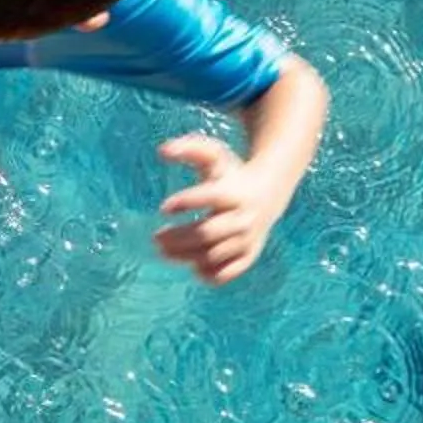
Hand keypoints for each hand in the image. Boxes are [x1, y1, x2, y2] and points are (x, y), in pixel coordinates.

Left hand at [154, 135, 288, 285]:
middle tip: (156, 237)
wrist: (266, 195)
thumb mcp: (214, 156)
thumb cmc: (231, 174)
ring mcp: (248, 239)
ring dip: (183, 256)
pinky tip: (191, 264)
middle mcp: (244, 218)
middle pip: (207, 233)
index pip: (212, 197)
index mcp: (236, 192)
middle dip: (178, 238)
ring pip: (213, 255)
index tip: (163, 207)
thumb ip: (189, 148)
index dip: (186, 201)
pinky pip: (226, 273)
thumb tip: (162, 150)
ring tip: (163, 249)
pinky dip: (206, 273)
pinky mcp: (248, 256)